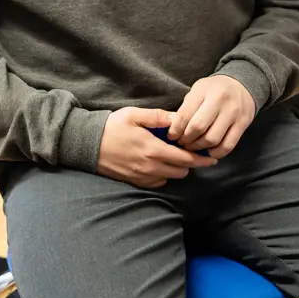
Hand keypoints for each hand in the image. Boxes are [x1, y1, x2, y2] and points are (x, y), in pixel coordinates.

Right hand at [97, 107, 216, 188]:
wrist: (87, 144)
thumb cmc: (111, 126)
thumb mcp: (134, 114)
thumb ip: (158, 117)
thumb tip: (177, 119)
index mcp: (153, 149)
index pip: (185, 159)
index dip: (201, 159)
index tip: (211, 158)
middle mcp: (150, 166)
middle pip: (181, 171)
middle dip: (190, 163)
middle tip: (190, 151)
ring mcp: (142, 176)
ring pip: (170, 178)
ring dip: (177, 169)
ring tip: (175, 156)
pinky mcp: (134, 181)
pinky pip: (157, 182)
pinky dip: (164, 175)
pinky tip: (160, 163)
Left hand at [167, 76, 256, 158]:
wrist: (241, 85)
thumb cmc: (214, 90)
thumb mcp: (198, 90)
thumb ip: (187, 107)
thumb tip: (173, 129)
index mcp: (204, 90)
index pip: (185, 114)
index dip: (175, 129)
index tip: (172, 136)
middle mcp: (220, 100)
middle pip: (198, 128)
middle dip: (186, 139)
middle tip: (182, 142)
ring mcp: (233, 113)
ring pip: (212, 139)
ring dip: (199, 147)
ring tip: (194, 146)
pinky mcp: (243, 124)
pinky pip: (228, 146)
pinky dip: (216, 153)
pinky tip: (209, 150)